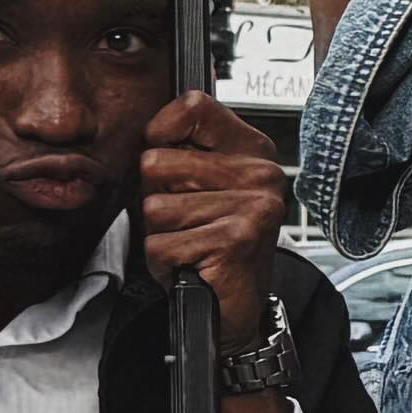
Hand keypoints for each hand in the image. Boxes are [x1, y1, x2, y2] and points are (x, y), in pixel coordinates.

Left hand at [139, 90, 288, 358]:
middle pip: (156, 161)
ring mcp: (253, 206)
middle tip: (187, 219)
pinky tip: (191, 263)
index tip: (172, 167)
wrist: (234, 306)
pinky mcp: (235, 240)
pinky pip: (161, 243)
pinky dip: (164, 261)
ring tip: (190, 242)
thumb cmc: (213, 242)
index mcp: (254, 149)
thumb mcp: (204, 184)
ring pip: (154, 207)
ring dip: (160, 234)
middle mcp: (261, 173)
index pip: (193, 106)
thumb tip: (149, 132)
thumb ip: (183, 150)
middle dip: (156, 197)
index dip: (162, 133)